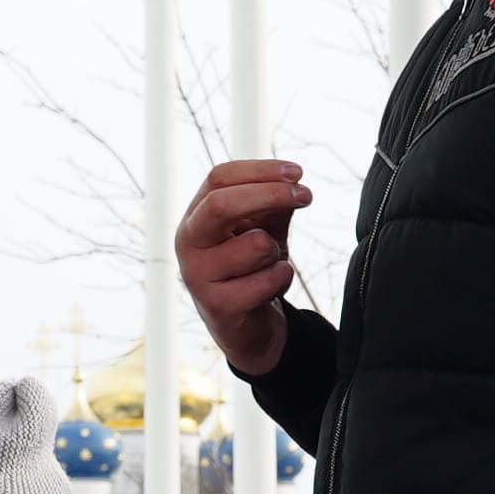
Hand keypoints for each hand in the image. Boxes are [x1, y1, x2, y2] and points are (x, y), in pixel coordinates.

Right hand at [177, 158, 312, 375]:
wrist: (247, 323)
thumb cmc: (251, 267)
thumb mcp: (262, 228)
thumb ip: (273, 205)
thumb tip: (293, 184)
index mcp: (196, 217)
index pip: (219, 178)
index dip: (260, 170)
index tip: (297, 173)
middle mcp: (188, 242)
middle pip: (221, 204)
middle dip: (270, 195)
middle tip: (306, 195)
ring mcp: (198, 275)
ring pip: (256, 244)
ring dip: (277, 251)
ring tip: (269, 264)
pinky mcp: (218, 306)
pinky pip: (268, 279)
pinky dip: (282, 278)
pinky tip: (270, 286)